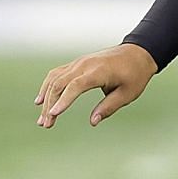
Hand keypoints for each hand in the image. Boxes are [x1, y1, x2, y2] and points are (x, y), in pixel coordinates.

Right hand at [36, 43, 157, 127]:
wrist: (137, 53)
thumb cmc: (135, 75)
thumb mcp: (127, 94)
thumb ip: (109, 107)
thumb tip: (92, 122)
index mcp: (99, 71)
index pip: (76, 85)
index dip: (64, 100)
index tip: (53, 114)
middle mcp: (85, 65)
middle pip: (60, 83)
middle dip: (50, 104)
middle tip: (46, 125)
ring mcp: (79, 63)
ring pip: (55, 79)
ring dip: (46, 98)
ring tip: (42, 119)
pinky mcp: (76, 64)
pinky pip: (57, 74)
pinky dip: (48, 86)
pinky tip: (41, 101)